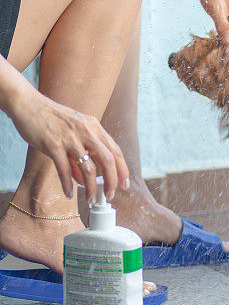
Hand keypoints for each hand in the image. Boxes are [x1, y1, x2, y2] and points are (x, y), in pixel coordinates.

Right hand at [7, 88, 128, 202]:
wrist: (29, 105)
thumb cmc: (53, 119)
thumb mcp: (75, 130)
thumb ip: (83, 152)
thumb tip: (86, 179)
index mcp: (95, 127)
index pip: (116, 151)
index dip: (122, 170)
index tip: (124, 184)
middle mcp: (86, 132)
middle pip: (108, 160)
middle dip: (111, 181)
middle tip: (110, 196)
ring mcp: (70, 138)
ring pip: (88, 168)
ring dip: (92, 188)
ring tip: (90, 200)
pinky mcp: (53, 144)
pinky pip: (64, 169)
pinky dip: (68, 184)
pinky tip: (69, 193)